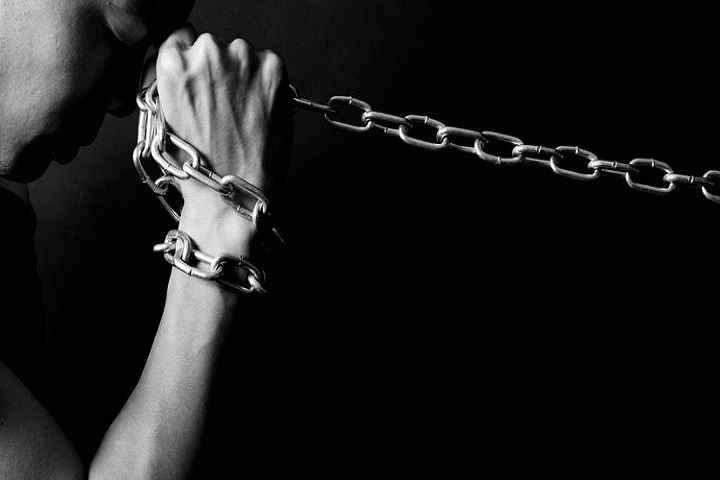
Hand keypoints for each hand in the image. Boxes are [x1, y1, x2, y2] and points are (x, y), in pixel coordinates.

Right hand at [154, 25, 291, 251]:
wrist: (233, 193)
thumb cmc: (198, 167)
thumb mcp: (164, 118)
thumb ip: (174, 82)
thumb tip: (184, 64)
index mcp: (172, 64)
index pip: (179, 39)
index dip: (189, 63)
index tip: (198, 80)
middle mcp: (207, 52)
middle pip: (212, 46)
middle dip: (216, 72)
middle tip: (221, 109)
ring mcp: (242, 58)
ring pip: (242, 54)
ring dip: (242, 76)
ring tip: (241, 116)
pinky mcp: (273, 68)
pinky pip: (268, 64)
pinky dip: (267, 83)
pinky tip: (258, 112)